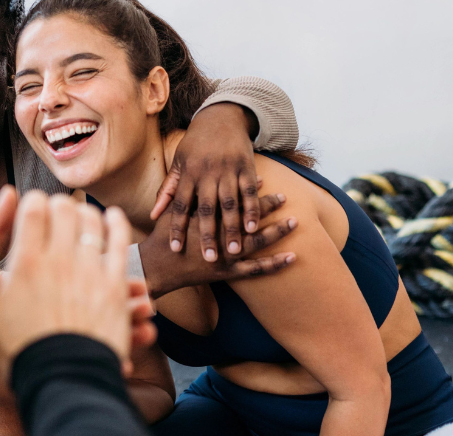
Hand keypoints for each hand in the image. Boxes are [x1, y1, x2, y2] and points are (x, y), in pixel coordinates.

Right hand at [0, 192, 146, 380]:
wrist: (61, 383)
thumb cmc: (18, 350)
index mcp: (27, 263)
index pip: (34, 207)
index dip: (33, 199)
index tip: (32, 203)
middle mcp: (60, 261)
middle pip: (64, 209)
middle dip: (58, 203)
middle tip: (55, 209)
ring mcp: (90, 272)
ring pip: (92, 222)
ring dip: (85, 211)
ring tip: (80, 214)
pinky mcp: (114, 287)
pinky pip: (119, 243)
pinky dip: (116, 224)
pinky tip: (112, 218)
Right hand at [140, 191, 297, 297]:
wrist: (158, 266)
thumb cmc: (164, 237)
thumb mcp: (172, 211)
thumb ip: (186, 196)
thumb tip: (196, 179)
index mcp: (207, 217)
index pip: (234, 200)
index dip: (249, 190)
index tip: (264, 180)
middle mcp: (220, 235)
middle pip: (249, 218)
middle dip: (267, 207)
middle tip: (285, 197)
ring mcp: (226, 256)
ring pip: (257, 242)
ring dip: (277, 232)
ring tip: (294, 222)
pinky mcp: (229, 273)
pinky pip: (257, 269)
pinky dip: (275, 264)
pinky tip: (292, 257)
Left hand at [150, 102, 259, 260]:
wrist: (221, 118)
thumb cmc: (195, 146)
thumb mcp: (179, 164)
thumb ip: (168, 191)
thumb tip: (153, 215)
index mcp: (188, 173)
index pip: (180, 205)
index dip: (177, 227)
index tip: (175, 249)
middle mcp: (207, 173)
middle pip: (207, 208)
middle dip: (208, 234)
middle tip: (208, 259)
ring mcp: (228, 170)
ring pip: (230, 203)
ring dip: (232, 228)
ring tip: (234, 252)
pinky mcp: (246, 168)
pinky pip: (250, 192)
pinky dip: (252, 210)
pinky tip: (253, 228)